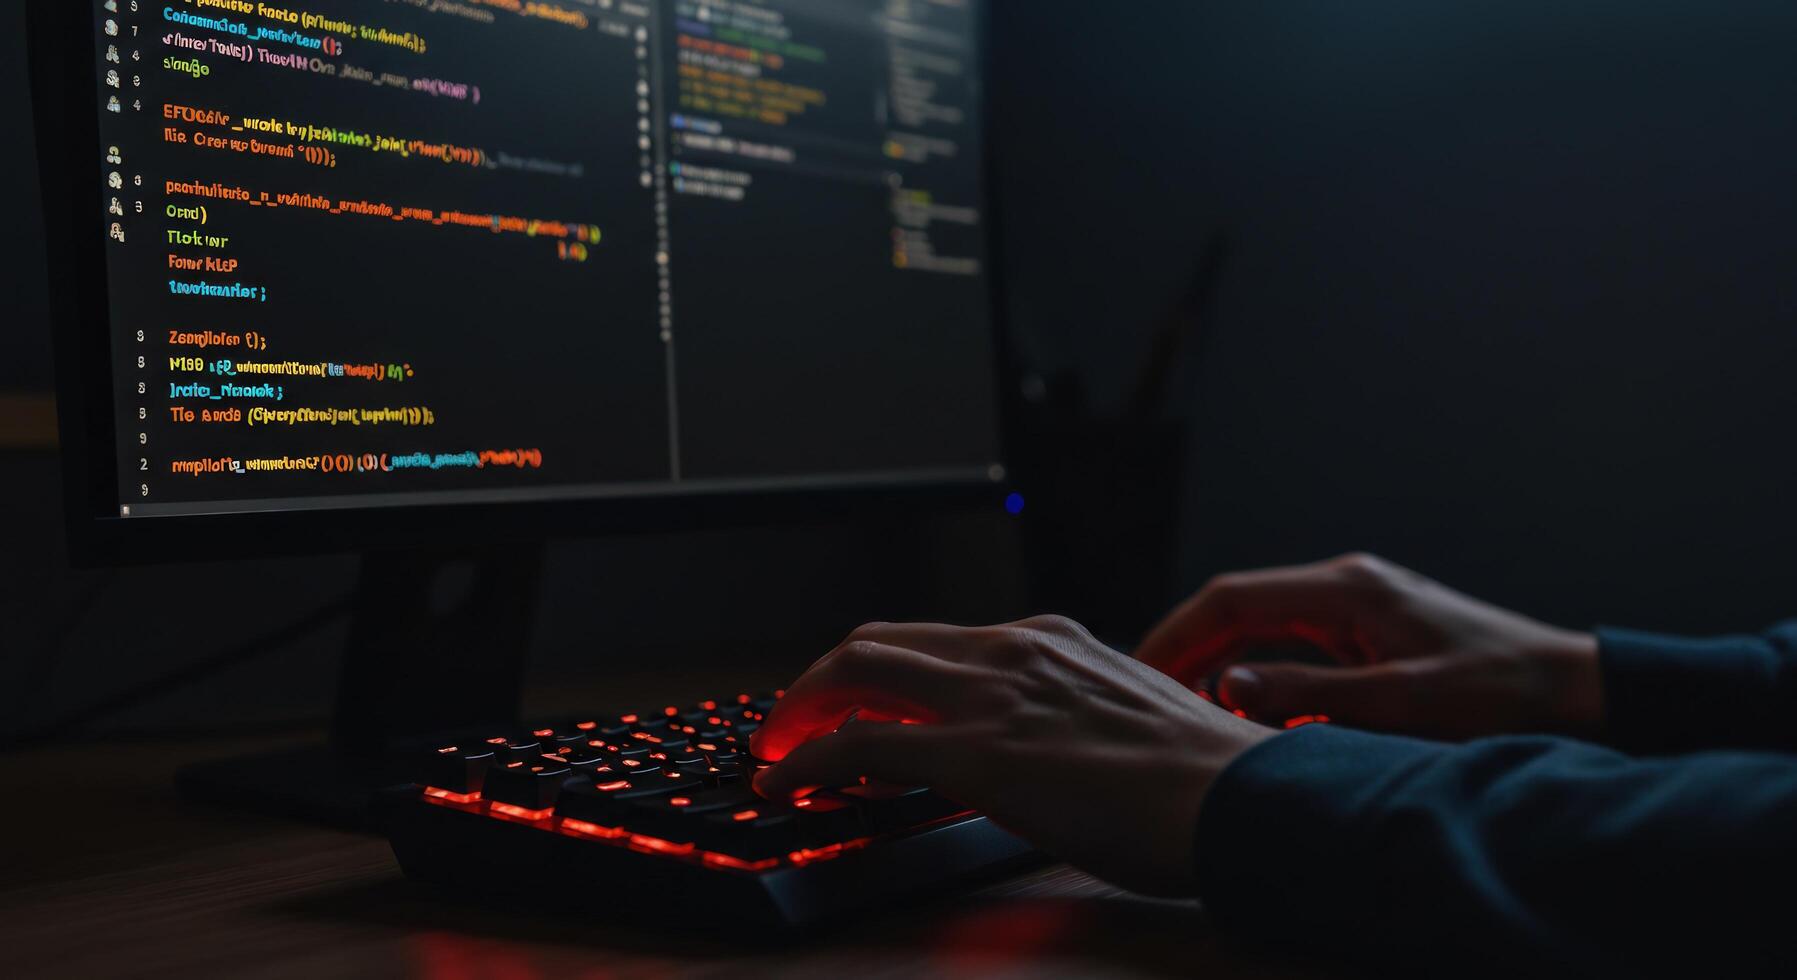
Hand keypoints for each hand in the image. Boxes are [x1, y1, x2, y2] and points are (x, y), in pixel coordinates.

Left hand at [749, 616, 1273, 895]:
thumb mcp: (1127, 718)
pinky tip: (789, 777)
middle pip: (880, 641)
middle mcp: (1011, 650)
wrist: (1237, 798)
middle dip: (823, 677)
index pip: (937, 640)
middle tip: (797, 718)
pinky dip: (808, 753)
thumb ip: (1074, 716)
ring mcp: (989, 696)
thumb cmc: (1202, 778)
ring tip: (778, 745)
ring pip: (855, 672)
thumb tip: (1050, 749)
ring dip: (802, 707)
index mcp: (1049, 641)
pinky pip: (858, 740)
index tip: (858, 701)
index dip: (881, 671)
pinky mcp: (974, 753)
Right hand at [1136, 553, 1603, 739]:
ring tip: (1182, 712)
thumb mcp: (1404, 701)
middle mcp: (1344, 587)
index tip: (1137, 672)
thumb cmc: (1503, 693)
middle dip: (1186, 651)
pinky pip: (1293, 651)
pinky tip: (1245, 716)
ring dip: (1220, 667)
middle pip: (1237, 610)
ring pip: (1261, 632)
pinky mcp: (1368, 635)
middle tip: (1144, 699)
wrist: (1575, 691)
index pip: (1231, 598)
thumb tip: (1227, 686)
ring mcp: (1356, 609)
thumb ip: (1310, 694)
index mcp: (1347, 589)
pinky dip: (1261, 680)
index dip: (1176, 634)